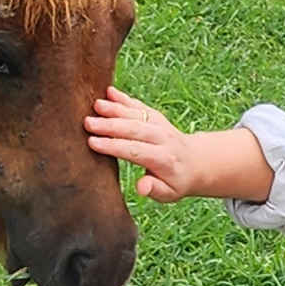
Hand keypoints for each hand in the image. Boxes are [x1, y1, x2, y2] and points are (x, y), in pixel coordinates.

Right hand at [84, 88, 201, 199]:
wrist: (196, 162)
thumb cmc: (176, 181)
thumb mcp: (168, 193)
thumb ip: (154, 189)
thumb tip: (141, 187)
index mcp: (163, 159)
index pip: (135, 150)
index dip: (113, 146)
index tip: (92, 142)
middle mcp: (162, 138)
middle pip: (134, 129)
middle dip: (110, 125)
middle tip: (88, 122)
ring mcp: (160, 124)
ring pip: (136, 114)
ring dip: (115, 108)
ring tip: (96, 105)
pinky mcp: (156, 116)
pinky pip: (139, 106)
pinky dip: (125, 98)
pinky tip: (109, 92)